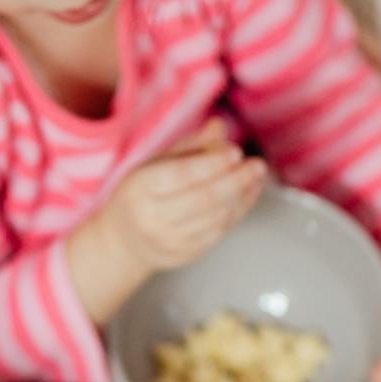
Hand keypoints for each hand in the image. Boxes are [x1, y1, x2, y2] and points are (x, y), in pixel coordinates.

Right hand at [68, 120, 268, 324]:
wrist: (123, 241)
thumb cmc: (141, 194)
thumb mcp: (155, 163)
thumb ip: (189, 146)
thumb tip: (220, 125)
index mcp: (140, 189)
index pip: (183, 174)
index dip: (213, 162)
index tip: (236, 151)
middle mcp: (152, 218)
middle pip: (204, 198)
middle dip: (236, 180)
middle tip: (257, 165)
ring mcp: (169, 241)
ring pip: (216, 218)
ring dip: (242, 196)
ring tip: (256, 177)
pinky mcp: (184, 255)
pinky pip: (218, 233)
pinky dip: (237, 212)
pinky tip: (247, 195)